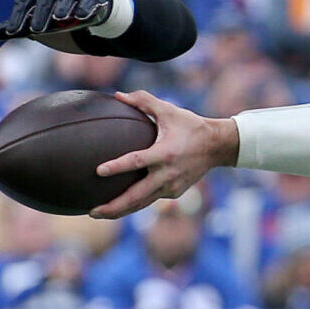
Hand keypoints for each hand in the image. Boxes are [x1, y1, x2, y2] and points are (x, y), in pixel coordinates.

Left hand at [0, 0, 117, 40]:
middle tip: (36, 30)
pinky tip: (83, 16)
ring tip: (60, 18)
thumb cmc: (54, 14)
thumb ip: (13, 27)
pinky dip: (86, 7)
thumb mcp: (33, 21)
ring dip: (63, 7)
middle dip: (41, 13)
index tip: (12, 32)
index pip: (24, 1)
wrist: (86, 4)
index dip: (18, 16)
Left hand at [91, 90, 232, 218]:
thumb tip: (118, 95)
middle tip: (92, 211)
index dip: (117, 167)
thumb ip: (143, 101)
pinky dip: (134, 203)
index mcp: (164, 154)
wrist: (217, 146)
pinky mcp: (174, 193)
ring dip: (120, 211)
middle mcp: (167, 174)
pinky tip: (119, 205)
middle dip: (113, 206)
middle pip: (136, 196)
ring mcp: (171, 187)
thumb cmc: (190, 125)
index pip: (136, 162)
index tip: (98, 171)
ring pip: (141, 204)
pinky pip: (150, 199)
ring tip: (98, 213)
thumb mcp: (168, 110)